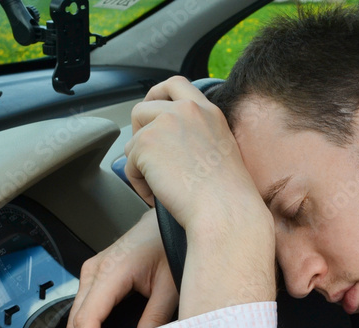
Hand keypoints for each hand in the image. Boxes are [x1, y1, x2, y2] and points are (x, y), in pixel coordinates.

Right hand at [65, 209, 176, 327]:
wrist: (169, 219)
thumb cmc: (170, 241)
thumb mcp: (171, 284)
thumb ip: (156, 317)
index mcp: (110, 271)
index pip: (87, 320)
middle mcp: (94, 272)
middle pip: (75, 326)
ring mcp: (93, 274)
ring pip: (76, 321)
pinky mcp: (98, 279)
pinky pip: (85, 312)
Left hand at [125, 76, 276, 318]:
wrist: (225, 211)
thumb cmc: (229, 196)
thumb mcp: (222, 150)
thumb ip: (198, 135)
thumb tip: (170, 144)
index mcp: (208, 111)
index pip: (175, 84)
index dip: (157, 95)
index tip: (152, 109)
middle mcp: (185, 110)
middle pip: (144, 107)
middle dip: (139, 131)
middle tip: (147, 156)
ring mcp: (164, 123)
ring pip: (133, 140)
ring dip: (141, 165)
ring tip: (161, 188)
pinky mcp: (146, 143)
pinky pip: (128, 165)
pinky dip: (139, 185)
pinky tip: (158, 198)